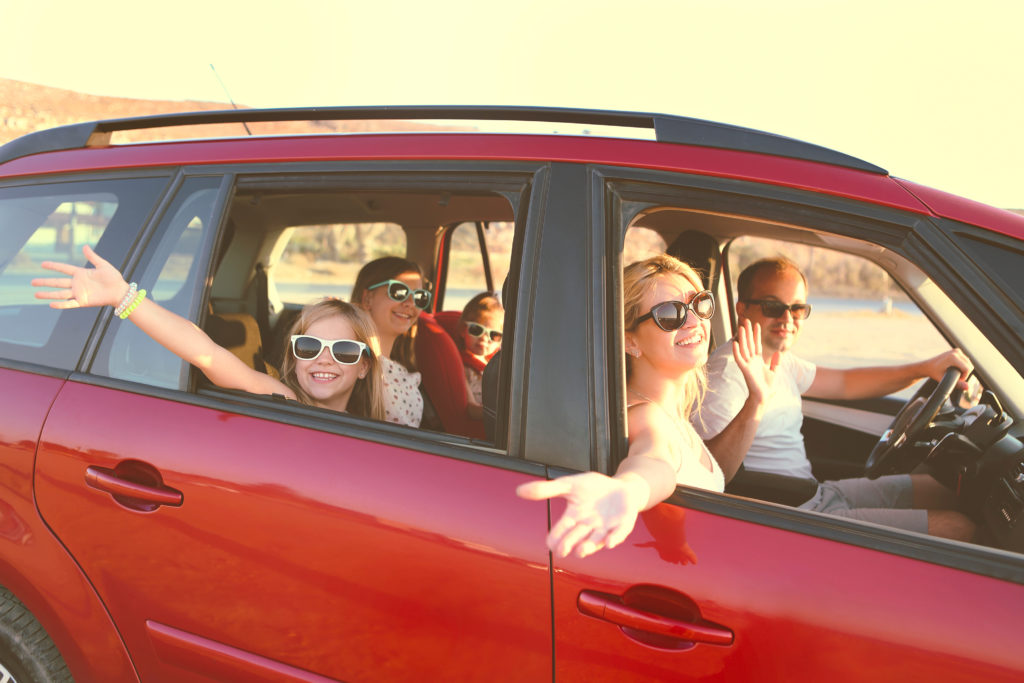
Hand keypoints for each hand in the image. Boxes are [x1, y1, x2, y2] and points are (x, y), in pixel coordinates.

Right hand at [31, 244, 127, 308]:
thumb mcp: (103, 265)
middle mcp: (77, 284)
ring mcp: (79, 293)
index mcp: (81, 273)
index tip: (42, 264)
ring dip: (48, 294)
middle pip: (57, 282)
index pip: (63, 269)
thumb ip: (93, 257)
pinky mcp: (83, 301)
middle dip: (45, 282)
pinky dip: (61, 304)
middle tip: (32, 282)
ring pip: (60, 294)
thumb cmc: (114, 278)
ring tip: (35, 294)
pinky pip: (69, 303)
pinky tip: (51, 304)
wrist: (120, 292)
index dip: (53, 266)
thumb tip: (84, 246)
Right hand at [516, 472, 646, 558]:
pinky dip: (615, 538)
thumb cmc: (593, 488)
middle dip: (569, 544)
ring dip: (589, 546)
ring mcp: (606, 527)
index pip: (561, 530)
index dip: (556, 537)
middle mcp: (589, 526)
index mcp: (574, 517)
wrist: (622, 487)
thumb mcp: (569, 484)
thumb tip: (519, 491)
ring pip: (596, 540)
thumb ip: (546, 489)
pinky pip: (619, 533)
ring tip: (581, 550)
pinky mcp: (623, 524)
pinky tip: (610, 542)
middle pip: (576, 538)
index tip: (550, 544)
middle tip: (562, 550)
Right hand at [732, 320, 777, 403]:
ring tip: (741, 327)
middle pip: (749, 343)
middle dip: (748, 332)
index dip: (756, 335)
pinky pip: (739, 359)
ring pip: (744, 348)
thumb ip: (776, 362)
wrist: (764, 397)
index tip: (756, 324)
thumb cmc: (767, 386)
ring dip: (742, 338)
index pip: (757, 344)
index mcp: (758, 360)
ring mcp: (747, 364)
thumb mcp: (775, 372)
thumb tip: (779, 352)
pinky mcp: (745, 370)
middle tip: (746, 320)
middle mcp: (752, 360)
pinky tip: (735, 343)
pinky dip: (737, 351)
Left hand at [925, 348, 973, 390]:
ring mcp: (957, 350)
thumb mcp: (944, 379)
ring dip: (964, 370)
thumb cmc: (934, 372)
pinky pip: (966, 360)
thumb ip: (957, 384)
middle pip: (969, 366)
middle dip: (964, 373)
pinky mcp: (957, 351)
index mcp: (953, 357)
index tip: (956, 379)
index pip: (968, 369)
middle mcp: (956, 352)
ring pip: (968, 363)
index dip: (964, 377)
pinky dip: (963, 366)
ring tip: (954, 373)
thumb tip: (968, 387)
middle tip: (955, 377)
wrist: (927, 366)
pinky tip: (955, 369)